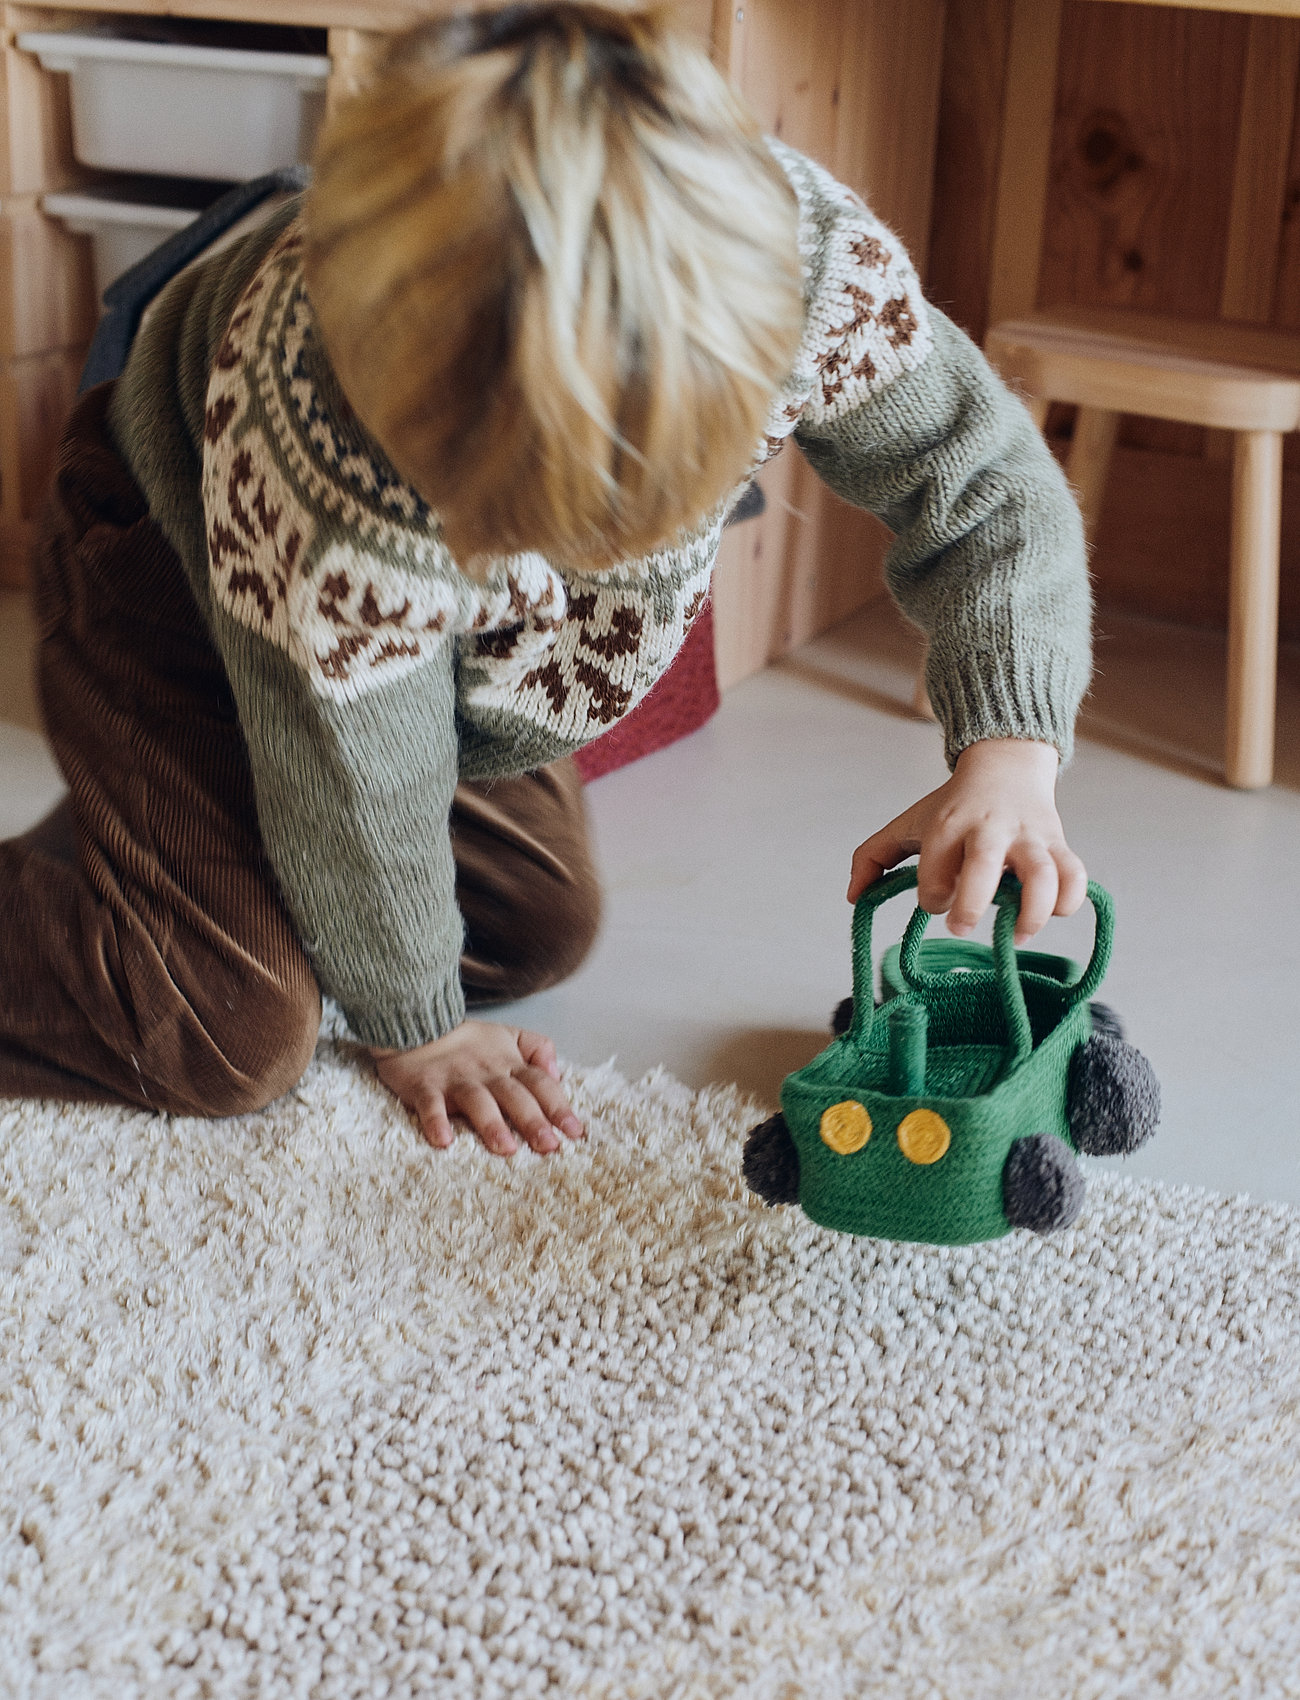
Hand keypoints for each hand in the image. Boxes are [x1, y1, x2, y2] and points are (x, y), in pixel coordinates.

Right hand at [369, 1020, 584, 1155]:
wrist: (416, 1022)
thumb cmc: (466, 1040)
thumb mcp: (508, 1035)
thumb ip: (538, 1048)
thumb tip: (557, 1073)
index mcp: (508, 1063)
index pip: (540, 1083)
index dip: (559, 1106)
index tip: (575, 1132)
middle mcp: (486, 1072)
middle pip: (514, 1095)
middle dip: (532, 1120)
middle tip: (549, 1146)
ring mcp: (455, 1080)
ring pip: (477, 1101)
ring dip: (491, 1124)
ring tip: (505, 1148)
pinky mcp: (424, 1086)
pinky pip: (430, 1105)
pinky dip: (436, 1121)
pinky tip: (443, 1141)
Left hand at [847, 739, 1086, 944]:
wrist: (1006, 765)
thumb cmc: (951, 807)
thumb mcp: (907, 823)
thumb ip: (873, 857)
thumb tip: (853, 897)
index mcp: (948, 825)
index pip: (935, 867)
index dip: (932, 895)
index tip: (935, 901)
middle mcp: (990, 829)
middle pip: (984, 864)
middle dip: (972, 903)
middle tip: (961, 927)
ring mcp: (1029, 837)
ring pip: (1042, 873)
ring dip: (1031, 912)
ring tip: (1015, 936)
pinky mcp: (1059, 844)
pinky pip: (1075, 875)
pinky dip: (1069, 900)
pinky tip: (1051, 914)